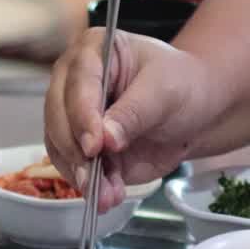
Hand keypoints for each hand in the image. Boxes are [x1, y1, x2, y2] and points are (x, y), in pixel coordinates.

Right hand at [44, 28, 218, 210]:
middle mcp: (72, 81)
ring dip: (81, 174)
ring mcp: (72, 115)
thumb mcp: (165, 91)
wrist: (191, 111)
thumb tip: (106, 139)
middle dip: (76, 150)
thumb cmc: (180, 85)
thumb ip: (135, 112)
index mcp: (93, 51)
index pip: (79, 81)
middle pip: (58, 115)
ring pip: (60, 145)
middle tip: (94, 176)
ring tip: (106, 196)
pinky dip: (88, 185)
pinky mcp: (78, 145)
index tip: (94, 145)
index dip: (82, 114)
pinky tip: (107, 197)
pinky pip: (73, 167)